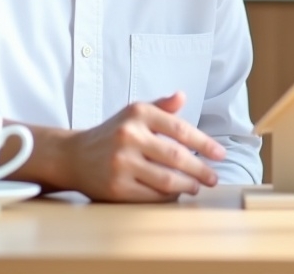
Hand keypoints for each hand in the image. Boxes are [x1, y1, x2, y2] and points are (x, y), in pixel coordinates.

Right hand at [60, 91, 224, 201]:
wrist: (73, 156)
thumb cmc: (112, 134)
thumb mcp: (134, 113)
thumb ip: (161, 107)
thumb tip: (182, 96)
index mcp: (138, 114)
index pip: (180, 129)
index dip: (204, 143)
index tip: (220, 154)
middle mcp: (129, 136)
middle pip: (176, 157)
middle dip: (200, 169)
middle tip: (213, 177)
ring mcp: (121, 163)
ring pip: (166, 179)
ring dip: (187, 185)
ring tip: (196, 186)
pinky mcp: (115, 187)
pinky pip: (151, 195)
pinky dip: (168, 196)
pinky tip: (175, 194)